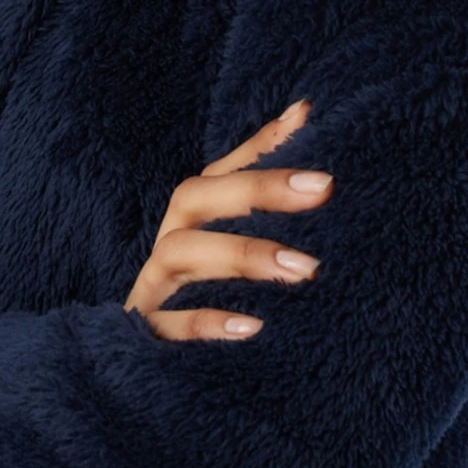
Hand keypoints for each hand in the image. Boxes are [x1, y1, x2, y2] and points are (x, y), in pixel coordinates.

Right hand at [123, 98, 331, 340]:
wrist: (146, 356)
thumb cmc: (204, 286)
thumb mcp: (232, 231)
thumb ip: (262, 172)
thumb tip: (304, 111)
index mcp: (191, 215)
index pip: (222, 171)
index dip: (266, 151)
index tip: (317, 140)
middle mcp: (169, 241)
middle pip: (194, 197)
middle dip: (257, 190)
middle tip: (324, 189)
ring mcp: (152, 286)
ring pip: (180, 252)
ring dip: (243, 254)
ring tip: (305, 269)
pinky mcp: (143, 333)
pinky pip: (166, 324)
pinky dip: (206, 323)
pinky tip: (254, 327)